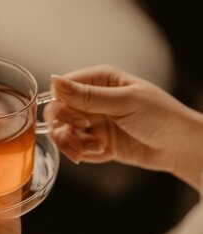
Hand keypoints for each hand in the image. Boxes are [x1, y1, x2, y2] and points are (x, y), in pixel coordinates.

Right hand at [44, 65, 202, 189]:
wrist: (179, 147)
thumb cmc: (160, 115)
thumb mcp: (124, 102)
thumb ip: (87, 96)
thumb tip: (54, 82)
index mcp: (98, 81)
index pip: (62, 89)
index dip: (62, 105)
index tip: (78, 120)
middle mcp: (91, 101)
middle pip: (57, 112)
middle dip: (64, 128)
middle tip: (80, 136)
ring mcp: (92, 122)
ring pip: (63, 132)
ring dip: (73, 144)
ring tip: (94, 149)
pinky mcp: (95, 142)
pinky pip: (76, 147)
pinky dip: (85, 153)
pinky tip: (104, 152)